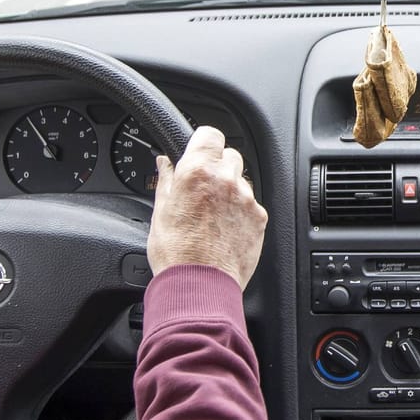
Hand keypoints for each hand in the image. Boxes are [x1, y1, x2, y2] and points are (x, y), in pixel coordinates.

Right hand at [146, 126, 266, 290]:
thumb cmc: (176, 253)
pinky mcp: (259, 218)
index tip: (199, 151)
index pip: (210, 134)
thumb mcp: (160, 211)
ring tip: (212, 214)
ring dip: (230, 190)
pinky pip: (251, 205)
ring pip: (241, 181)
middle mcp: (226, 180)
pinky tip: (225, 228)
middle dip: (218, 166)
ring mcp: (246, 199)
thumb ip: (166, 180)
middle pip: (229, 155)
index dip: (203, 142)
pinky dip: (241, 211)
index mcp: (197, 171)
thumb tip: (164, 163)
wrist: (199, 285)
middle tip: (203, 187)